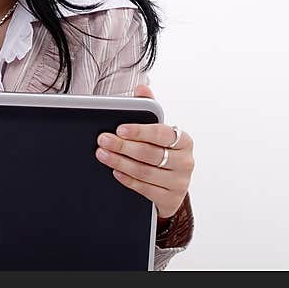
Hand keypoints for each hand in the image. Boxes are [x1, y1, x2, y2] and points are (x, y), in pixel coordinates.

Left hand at [95, 84, 193, 218]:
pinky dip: (128, 179)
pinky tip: (115, 171)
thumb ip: (149, 108)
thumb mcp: (158, 131)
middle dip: (123, 146)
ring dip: (120, 162)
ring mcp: (180, 182)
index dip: (140, 131)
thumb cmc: (163, 152)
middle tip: (103, 140)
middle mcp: (186, 161)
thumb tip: (142, 87)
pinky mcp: (171, 199)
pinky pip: (145, 189)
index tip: (119, 129)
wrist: (171, 186)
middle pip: (150, 153)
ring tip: (102, 154)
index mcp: (184, 140)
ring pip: (145, 172)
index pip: (161, 134)